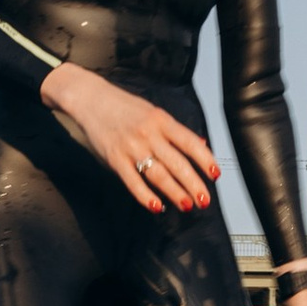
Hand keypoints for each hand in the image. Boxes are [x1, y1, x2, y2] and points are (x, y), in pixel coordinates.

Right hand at [40, 64, 219, 211]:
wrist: (91, 99)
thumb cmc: (125, 107)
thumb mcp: (154, 112)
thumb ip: (176, 131)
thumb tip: (201, 144)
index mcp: (162, 121)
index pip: (190, 143)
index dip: (205, 160)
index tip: (215, 175)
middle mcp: (149, 134)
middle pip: (177, 164)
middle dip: (193, 184)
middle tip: (204, 200)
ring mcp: (131, 147)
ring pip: (158, 175)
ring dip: (175, 193)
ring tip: (187, 205)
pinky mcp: (115, 158)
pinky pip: (133, 181)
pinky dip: (145, 196)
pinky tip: (157, 206)